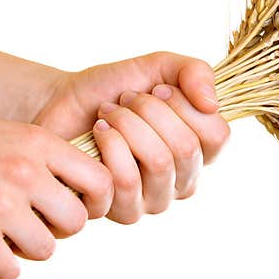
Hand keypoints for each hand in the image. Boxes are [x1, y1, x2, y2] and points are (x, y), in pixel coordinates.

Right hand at [0, 109, 112, 278]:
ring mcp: (1, 205)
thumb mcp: (3, 134)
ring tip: (7, 238)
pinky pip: (12, 271)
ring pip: (47, 250)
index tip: (73, 204)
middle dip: (60, 229)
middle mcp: (26, 173)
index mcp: (37, 143)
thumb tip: (73, 193)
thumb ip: (40, 159)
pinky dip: (2, 267)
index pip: (100, 180)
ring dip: (29, 250)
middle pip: (77, 221)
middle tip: (35, 225)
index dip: (93, 200)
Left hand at [32, 52, 229, 223]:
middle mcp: (182, 181)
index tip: (158, 89)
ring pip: (158, 163)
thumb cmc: (114, 88)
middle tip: (126, 99)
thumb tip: (212, 104)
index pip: (217, 136)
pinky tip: (97, 134)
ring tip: (108, 113)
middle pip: (186, 148)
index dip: (186, 106)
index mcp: (200, 150)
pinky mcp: (122, 212)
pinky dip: (109, 145)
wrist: (61, 102)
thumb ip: (195, 72)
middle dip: (150, 112)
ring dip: (127, 125)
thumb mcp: (159, 67)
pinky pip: (126, 181)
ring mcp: (154, 200)